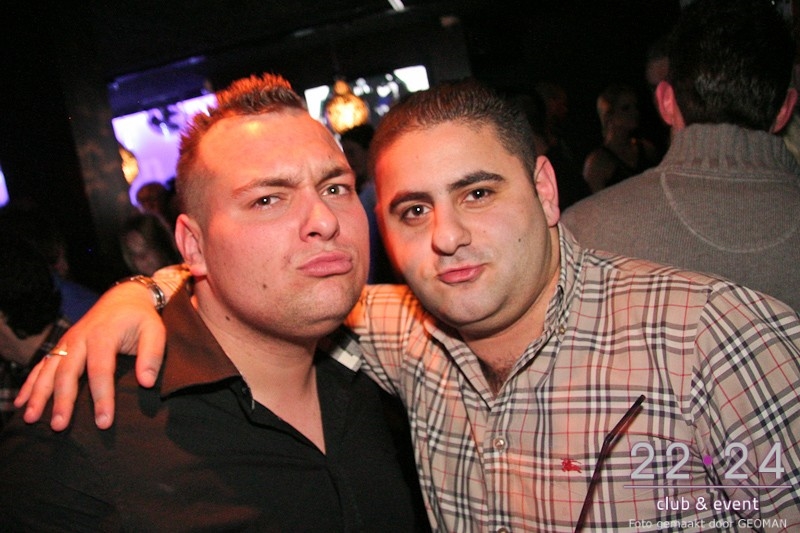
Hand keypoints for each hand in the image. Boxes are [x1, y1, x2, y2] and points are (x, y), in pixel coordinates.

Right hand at [14, 282, 167, 430]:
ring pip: (48, 370)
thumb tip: (146, 382)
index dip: (102, 397)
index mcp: (103, 335)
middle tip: (60, 427)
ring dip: (39, 395)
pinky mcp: (61, 346)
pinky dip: (30, 384)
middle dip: (63, 401)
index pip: (100, 370)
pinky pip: (41, 366)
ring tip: (32, 419)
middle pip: (67, 372)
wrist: (124, 298)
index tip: (103, 422)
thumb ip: (152, 355)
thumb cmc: (141, 318)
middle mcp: (80, 338)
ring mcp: (67, 342)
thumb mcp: (154, 330)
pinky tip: (22, 403)